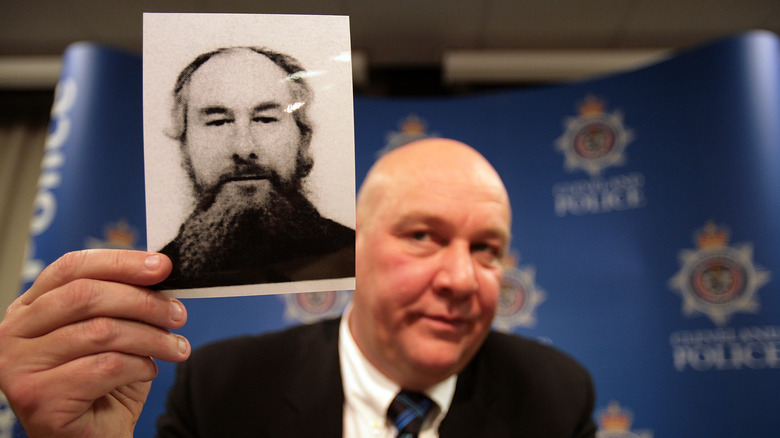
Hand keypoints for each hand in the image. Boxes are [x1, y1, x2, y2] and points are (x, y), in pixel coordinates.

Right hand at [0, 250, 189, 437]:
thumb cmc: (103, 383)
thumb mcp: (114, 331)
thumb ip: (123, 299)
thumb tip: (158, 269)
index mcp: (29, 308)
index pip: (72, 267)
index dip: (120, 262)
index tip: (162, 266)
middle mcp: (13, 333)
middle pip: (86, 296)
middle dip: (143, 301)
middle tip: (178, 314)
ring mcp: (18, 367)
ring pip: (101, 332)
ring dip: (151, 337)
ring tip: (175, 347)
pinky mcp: (37, 398)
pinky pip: (105, 367)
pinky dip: (139, 366)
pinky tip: (148, 371)